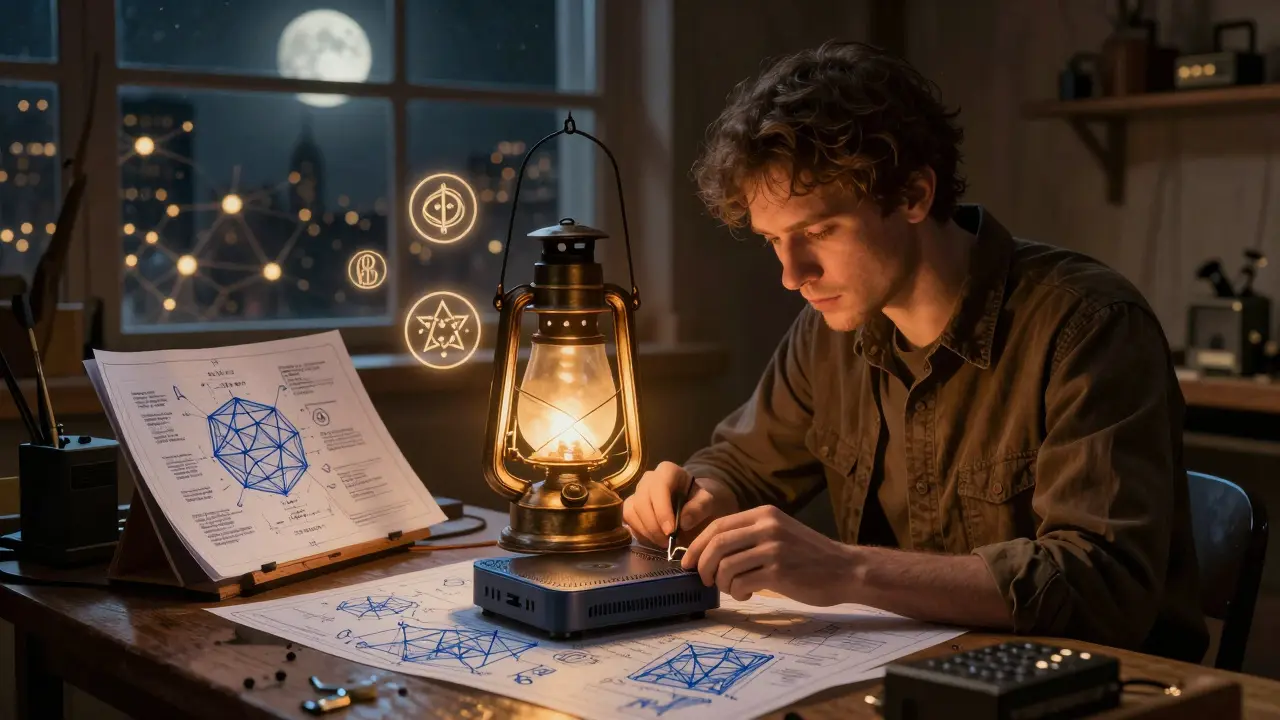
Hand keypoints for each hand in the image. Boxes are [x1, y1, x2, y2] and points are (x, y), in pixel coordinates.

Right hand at [622, 461, 739, 549]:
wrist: (688, 504)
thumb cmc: (696, 500)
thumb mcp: (706, 502)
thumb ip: (699, 508)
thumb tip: (683, 522)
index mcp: (668, 470)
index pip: (659, 488)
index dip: (662, 511)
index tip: (670, 531)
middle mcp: (648, 478)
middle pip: (642, 501)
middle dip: (653, 525)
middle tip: (667, 542)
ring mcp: (637, 491)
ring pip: (632, 511)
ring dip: (646, 531)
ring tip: (663, 542)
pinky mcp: (630, 505)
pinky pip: (628, 519)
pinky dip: (639, 532)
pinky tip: (654, 539)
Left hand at [681, 505, 855, 605]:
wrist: (846, 569)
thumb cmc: (810, 556)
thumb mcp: (780, 532)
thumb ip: (751, 535)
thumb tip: (712, 553)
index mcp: (764, 514)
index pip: (718, 526)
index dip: (697, 545)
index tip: (689, 562)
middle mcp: (767, 527)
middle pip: (717, 544)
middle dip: (702, 565)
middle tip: (704, 580)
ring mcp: (773, 548)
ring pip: (726, 566)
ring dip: (723, 583)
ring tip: (734, 589)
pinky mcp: (779, 572)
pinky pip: (742, 583)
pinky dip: (737, 592)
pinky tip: (747, 594)